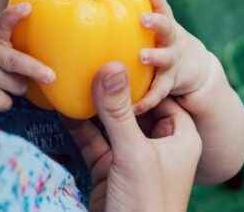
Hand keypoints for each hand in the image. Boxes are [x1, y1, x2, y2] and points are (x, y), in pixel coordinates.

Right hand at [0, 2, 55, 110]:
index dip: (14, 15)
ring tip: (10, 81)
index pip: (3, 23)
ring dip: (20, 86)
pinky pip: (6, 103)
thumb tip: (37, 48)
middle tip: (51, 76)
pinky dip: (6, 101)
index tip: (27, 7)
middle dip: (35, 69)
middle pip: (16, 62)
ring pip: (19, 86)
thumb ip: (5, 42)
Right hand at [65, 62, 201, 211]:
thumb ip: (120, 112)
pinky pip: (93, 142)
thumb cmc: (147, 204)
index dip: (145, 73)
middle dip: (113, 86)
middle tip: (92, 55)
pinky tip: (63, 106)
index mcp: (180, 137)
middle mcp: (158, 144)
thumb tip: (112, 65)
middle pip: (134, 106)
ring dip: (92, 104)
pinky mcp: (109, 171)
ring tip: (73, 74)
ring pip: (110, 123)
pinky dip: (78, 126)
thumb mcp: (134, 153)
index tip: (124, 47)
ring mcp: (132, 158)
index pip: (163, 94)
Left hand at [132, 0, 215, 114]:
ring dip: (155, 56)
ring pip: (165, 57)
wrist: (192, 68)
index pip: (160, 3)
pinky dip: (147, 99)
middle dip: (155, 21)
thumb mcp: (150, 29)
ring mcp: (172, 60)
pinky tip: (134, 107)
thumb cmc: (157, 42)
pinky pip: (159, 92)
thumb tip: (88, 2)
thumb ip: (127, 20)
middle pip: (166, 26)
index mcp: (162, 23)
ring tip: (142, 56)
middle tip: (142, 19)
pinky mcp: (171, 82)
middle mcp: (170, 39)